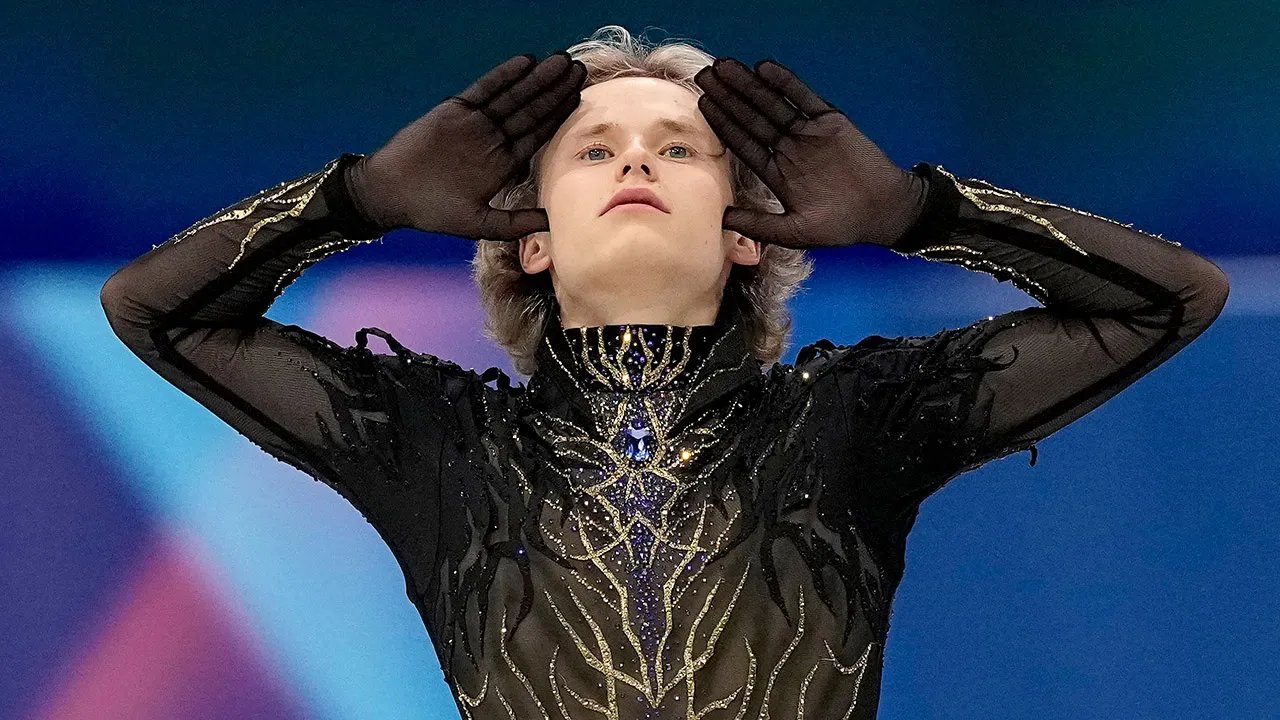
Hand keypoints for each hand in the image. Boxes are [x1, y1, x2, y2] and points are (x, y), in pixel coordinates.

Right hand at [345, 52, 586, 240]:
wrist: (390, 193)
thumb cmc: (433, 212)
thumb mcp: (480, 224)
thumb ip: (515, 222)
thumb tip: (552, 224)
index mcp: (503, 163)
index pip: (538, 134)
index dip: (559, 115)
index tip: (579, 97)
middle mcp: (493, 139)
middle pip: (531, 110)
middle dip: (555, 90)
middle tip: (579, 70)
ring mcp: (475, 122)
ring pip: (513, 96)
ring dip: (536, 78)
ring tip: (560, 61)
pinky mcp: (455, 109)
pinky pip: (484, 89)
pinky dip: (503, 75)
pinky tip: (525, 62)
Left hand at [693, 57, 927, 248]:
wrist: (884, 211)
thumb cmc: (840, 226)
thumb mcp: (794, 232)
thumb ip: (758, 224)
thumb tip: (721, 218)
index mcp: (776, 173)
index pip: (742, 143)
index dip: (722, 123)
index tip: (702, 104)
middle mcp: (788, 149)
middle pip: (751, 118)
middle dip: (728, 97)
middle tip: (705, 75)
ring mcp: (808, 133)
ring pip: (772, 104)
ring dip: (749, 85)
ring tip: (725, 66)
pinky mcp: (830, 121)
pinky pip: (804, 98)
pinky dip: (786, 83)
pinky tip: (764, 68)